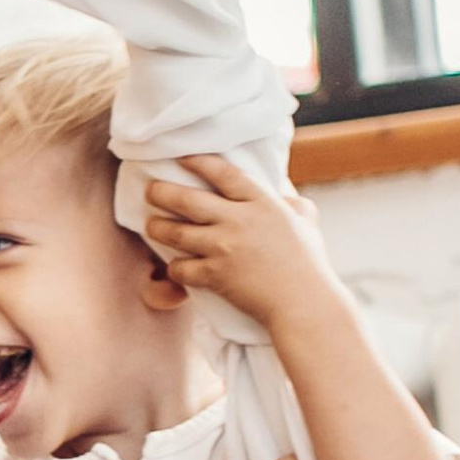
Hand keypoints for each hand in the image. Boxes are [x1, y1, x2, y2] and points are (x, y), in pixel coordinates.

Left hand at [138, 156, 337, 331]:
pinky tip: (173, 265)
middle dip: (161, 192)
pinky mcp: (215, 275)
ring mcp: (224, 248)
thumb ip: (291, 201)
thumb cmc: (308, 261)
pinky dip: (174, 267)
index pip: (223, 173)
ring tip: (152, 225)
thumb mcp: (306, 220)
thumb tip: (282, 189)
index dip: (198, 162)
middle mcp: (238, 220)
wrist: (303, 302)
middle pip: (187, 200)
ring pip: (175, 232)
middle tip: (151, 190)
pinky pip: (180, 267)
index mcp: (262, 203)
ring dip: (157, 227)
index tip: (181, 158)